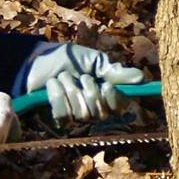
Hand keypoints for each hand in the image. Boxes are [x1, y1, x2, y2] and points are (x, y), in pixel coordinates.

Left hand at [22, 42, 146, 121]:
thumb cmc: (66, 59)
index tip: (106, 85)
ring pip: (81, 113)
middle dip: (88, 90)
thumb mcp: (92, 60)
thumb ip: (113, 70)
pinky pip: (64, 115)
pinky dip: (57, 96)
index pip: (119, 107)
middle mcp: (92, 109)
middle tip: (79, 77)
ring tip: (62, 78)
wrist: (37, 61)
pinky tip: (51, 86)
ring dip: (70, 89)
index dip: (113, 99)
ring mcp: (75, 117)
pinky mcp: (57, 119)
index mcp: (104, 94)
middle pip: (100, 112)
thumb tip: (141, 78)